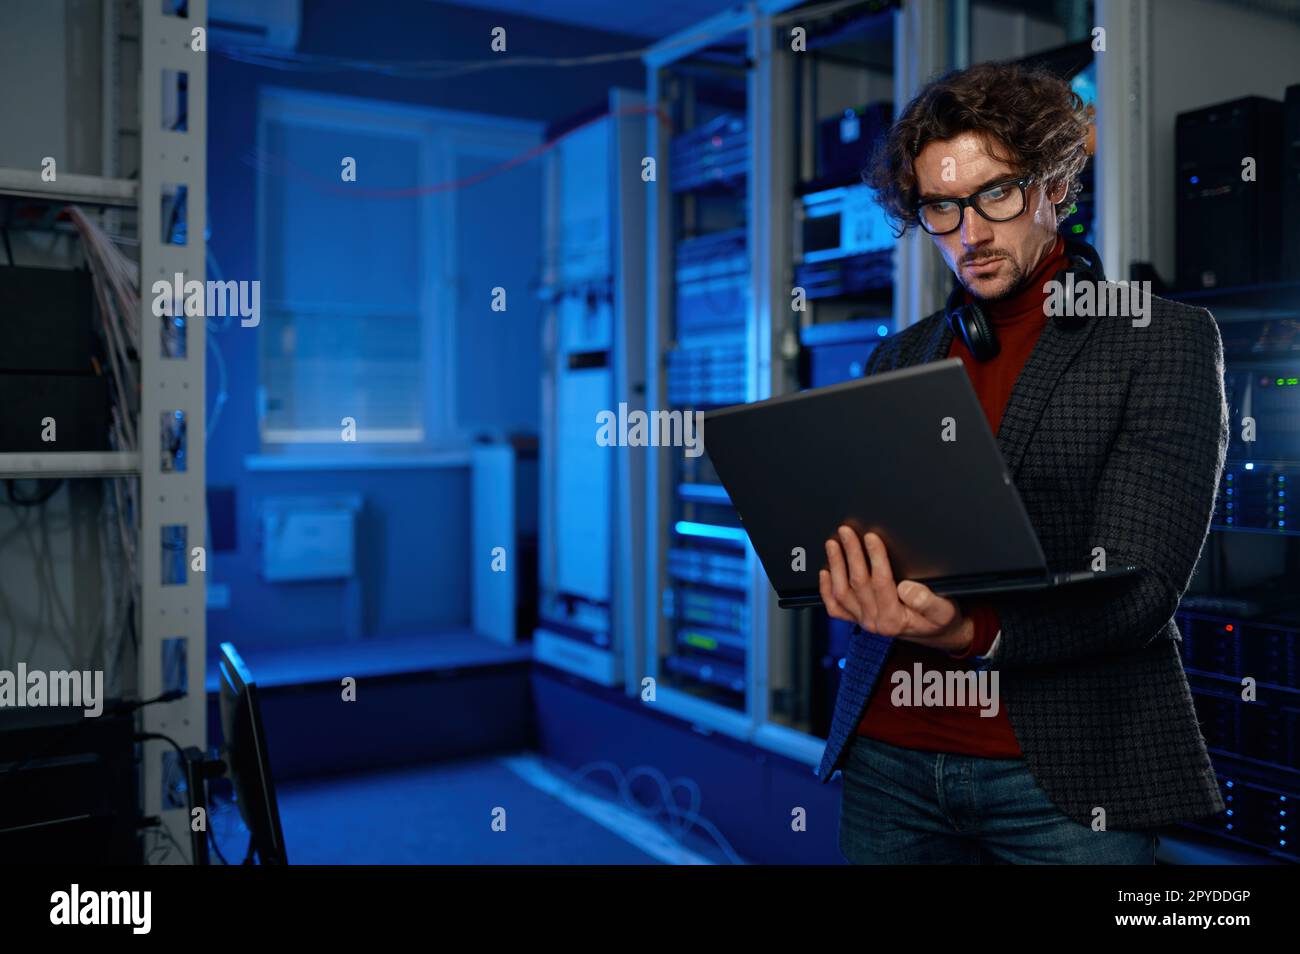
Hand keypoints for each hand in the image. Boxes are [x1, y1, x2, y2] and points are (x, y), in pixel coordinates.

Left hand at [819, 527, 972, 653]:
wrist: (936, 633)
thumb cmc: (939, 619)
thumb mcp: (943, 610)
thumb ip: (927, 601)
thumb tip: (906, 588)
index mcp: (894, 619)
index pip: (881, 582)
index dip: (875, 557)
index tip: (871, 537)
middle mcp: (875, 622)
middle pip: (858, 583)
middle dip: (851, 554)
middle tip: (846, 532)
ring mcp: (863, 621)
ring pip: (842, 592)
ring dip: (836, 566)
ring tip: (833, 544)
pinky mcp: (857, 619)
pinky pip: (835, 608)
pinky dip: (826, 590)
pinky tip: (825, 572)